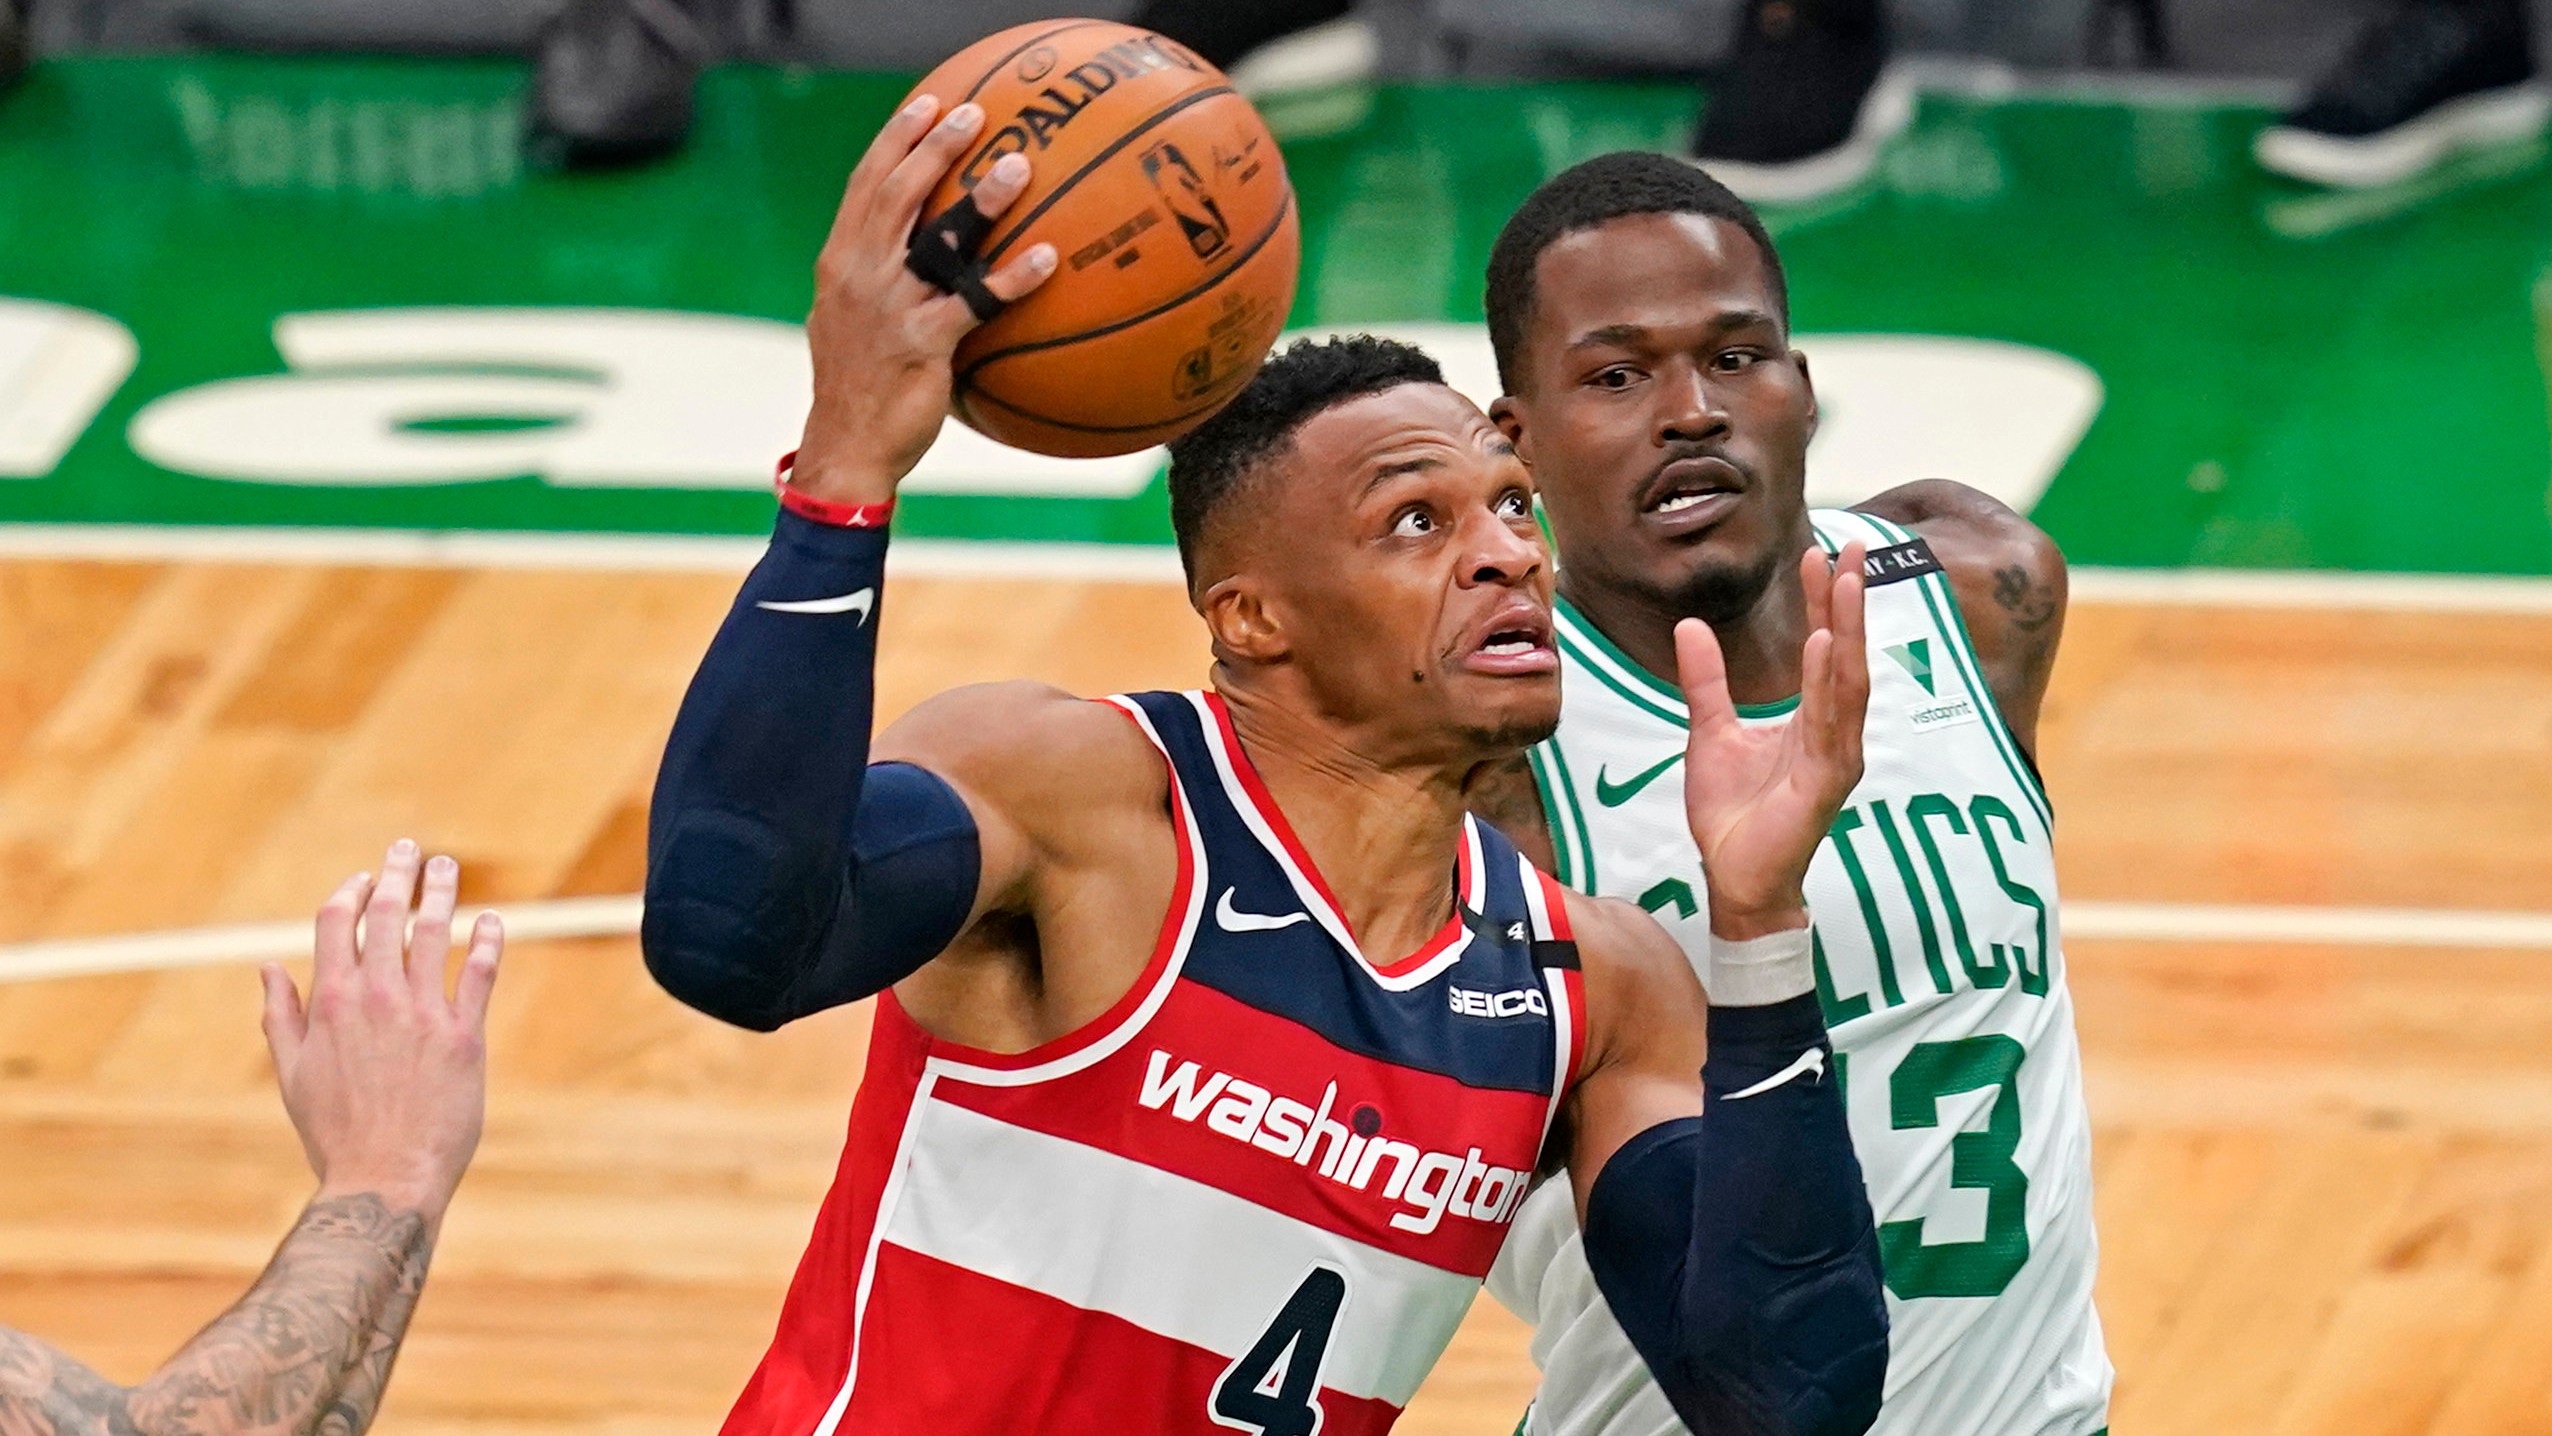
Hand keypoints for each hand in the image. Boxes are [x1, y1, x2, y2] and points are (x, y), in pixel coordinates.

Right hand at [260, 840, 502, 1220]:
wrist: (385, 1178)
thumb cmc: (335, 1132)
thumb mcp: (292, 1075)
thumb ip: (281, 1016)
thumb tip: (268, 967)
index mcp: (331, 1003)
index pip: (338, 924)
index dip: (349, 893)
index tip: (362, 877)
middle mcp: (377, 998)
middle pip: (387, 916)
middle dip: (397, 874)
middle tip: (408, 848)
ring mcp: (423, 1014)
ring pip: (435, 933)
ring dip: (442, 892)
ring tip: (447, 866)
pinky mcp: (465, 1035)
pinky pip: (480, 973)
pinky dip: (487, 940)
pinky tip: (492, 920)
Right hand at [791, 94, 1059, 504]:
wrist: (846, 447)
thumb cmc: (858, 384)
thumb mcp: (851, 319)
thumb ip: (877, 279)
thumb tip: (918, 254)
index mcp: (841, 261)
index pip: (866, 184)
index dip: (897, 139)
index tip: (929, 104)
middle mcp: (860, 275)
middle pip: (896, 193)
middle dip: (935, 146)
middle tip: (975, 113)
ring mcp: (889, 308)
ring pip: (937, 239)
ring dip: (979, 199)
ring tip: (1019, 167)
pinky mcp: (922, 344)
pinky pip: (975, 303)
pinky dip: (1011, 278)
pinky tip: (1047, 259)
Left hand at [1678, 544, 1869, 938]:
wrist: (1734, 878)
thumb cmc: (1733, 814)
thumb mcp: (1710, 732)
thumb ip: (1706, 682)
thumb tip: (1689, 626)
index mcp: (1811, 719)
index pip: (1823, 647)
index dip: (1823, 601)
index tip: (1821, 552)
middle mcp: (1833, 732)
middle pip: (1845, 654)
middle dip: (1847, 602)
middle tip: (1849, 547)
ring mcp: (1835, 757)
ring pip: (1847, 683)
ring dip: (1846, 631)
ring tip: (1843, 581)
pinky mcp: (1826, 782)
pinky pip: (1831, 726)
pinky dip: (1830, 684)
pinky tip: (1827, 647)